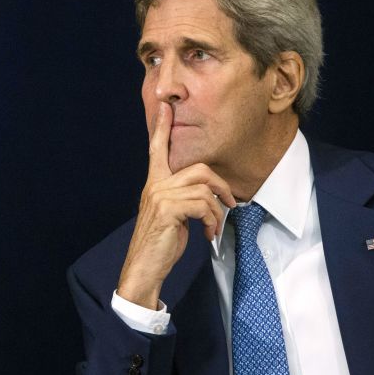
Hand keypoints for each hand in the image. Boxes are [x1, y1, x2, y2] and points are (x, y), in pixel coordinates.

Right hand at [117, 103, 234, 308]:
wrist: (143, 268)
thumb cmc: (159, 244)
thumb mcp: (171, 216)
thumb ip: (181, 198)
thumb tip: (208, 195)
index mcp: (154, 183)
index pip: (157, 148)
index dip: (161, 126)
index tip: (165, 106)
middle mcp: (155, 185)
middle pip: (200, 169)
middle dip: (221, 186)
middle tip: (230, 204)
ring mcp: (160, 196)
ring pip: (205, 189)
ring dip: (217, 212)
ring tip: (214, 227)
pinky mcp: (167, 209)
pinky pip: (203, 205)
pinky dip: (212, 221)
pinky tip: (207, 234)